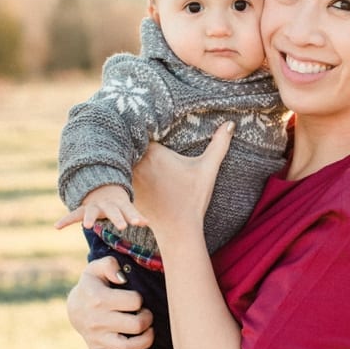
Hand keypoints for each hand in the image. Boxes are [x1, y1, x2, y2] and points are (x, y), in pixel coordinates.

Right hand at [55, 183, 144, 233]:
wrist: (98, 186)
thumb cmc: (115, 201)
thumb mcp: (125, 206)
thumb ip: (135, 215)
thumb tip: (148, 223)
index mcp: (118, 204)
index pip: (127, 210)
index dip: (133, 216)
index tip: (140, 223)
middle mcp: (106, 205)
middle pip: (112, 212)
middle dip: (117, 219)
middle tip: (123, 227)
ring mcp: (93, 207)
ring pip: (91, 212)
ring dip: (89, 219)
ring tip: (88, 226)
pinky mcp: (82, 210)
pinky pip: (72, 215)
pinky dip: (65, 221)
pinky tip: (57, 227)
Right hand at [66, 255, 153, 348]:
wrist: (75, 308)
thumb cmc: (92, 286)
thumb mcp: (95, 268)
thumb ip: (109, 264)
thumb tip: (121, 277)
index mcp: (99, 299)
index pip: (134, 301)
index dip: (140, 299)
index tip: (135, 299)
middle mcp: (98, 321)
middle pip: (136, 324)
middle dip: (148, 318)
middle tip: (146, 314)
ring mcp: (98, 339)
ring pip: (129, 347)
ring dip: (146, 340)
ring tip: (148, 331)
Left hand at [130, 123, 234, 241]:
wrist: (178, 228)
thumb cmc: (193, 198)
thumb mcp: (208, 169)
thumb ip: (219, 144)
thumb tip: (231, 123)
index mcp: (154, 153)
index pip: (141, 131)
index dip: (142, 125)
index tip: (146, 120)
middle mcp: (137, 163)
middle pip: (129, 144)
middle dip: (132, 138)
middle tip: (136, 132)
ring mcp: (129, 178)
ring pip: (121, 160)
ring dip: (123, 155)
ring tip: (125, 148)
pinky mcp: (125, 191)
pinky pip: (118, 177)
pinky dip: (119, 172)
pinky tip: (121, 169)